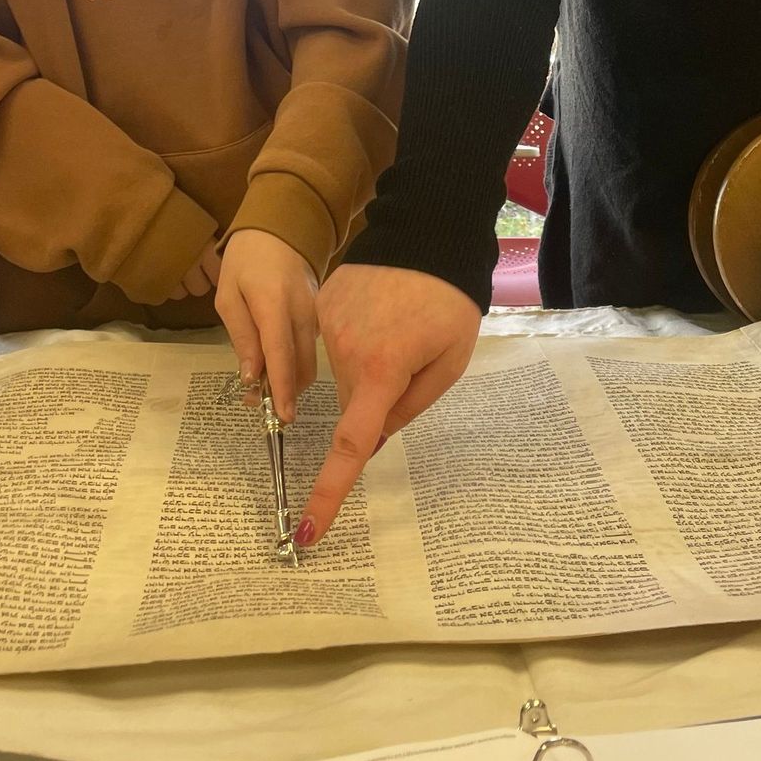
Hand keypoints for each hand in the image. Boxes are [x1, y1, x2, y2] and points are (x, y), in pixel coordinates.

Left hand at [212, 228, 317, 423]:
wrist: (283, 230)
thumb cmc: (247, 260)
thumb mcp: (228, 295)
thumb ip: (242, 336)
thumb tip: (252, 376)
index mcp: (275, 304)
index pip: (282, 355)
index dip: (282, 389)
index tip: (282, 416)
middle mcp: (303, 313)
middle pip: (302, 366)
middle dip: (283, 392)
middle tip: (255, 402)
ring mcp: (316, 315)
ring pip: (309, 361)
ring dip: (288, 380)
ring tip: (259, 384)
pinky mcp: (320, 316)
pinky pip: (310, 348)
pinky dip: (294, 363)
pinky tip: (274, 363)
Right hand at [298, 263, 480, 546]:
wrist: (428, 231)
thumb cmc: (450, 301)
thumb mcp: (449, 362)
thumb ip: (410, 407)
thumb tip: (370, 439)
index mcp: (382, 369)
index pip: (350, 443)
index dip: (330, 491)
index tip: (309, 529)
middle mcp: (345, 350)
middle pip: (352, 403)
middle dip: (376, 398)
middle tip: (412, 358)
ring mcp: (327, 323)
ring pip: (342, 373)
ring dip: (367, 366)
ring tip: (399, 325)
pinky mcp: (321, 302)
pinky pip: (334, 340)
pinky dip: (355, 338)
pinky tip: (381, 309)